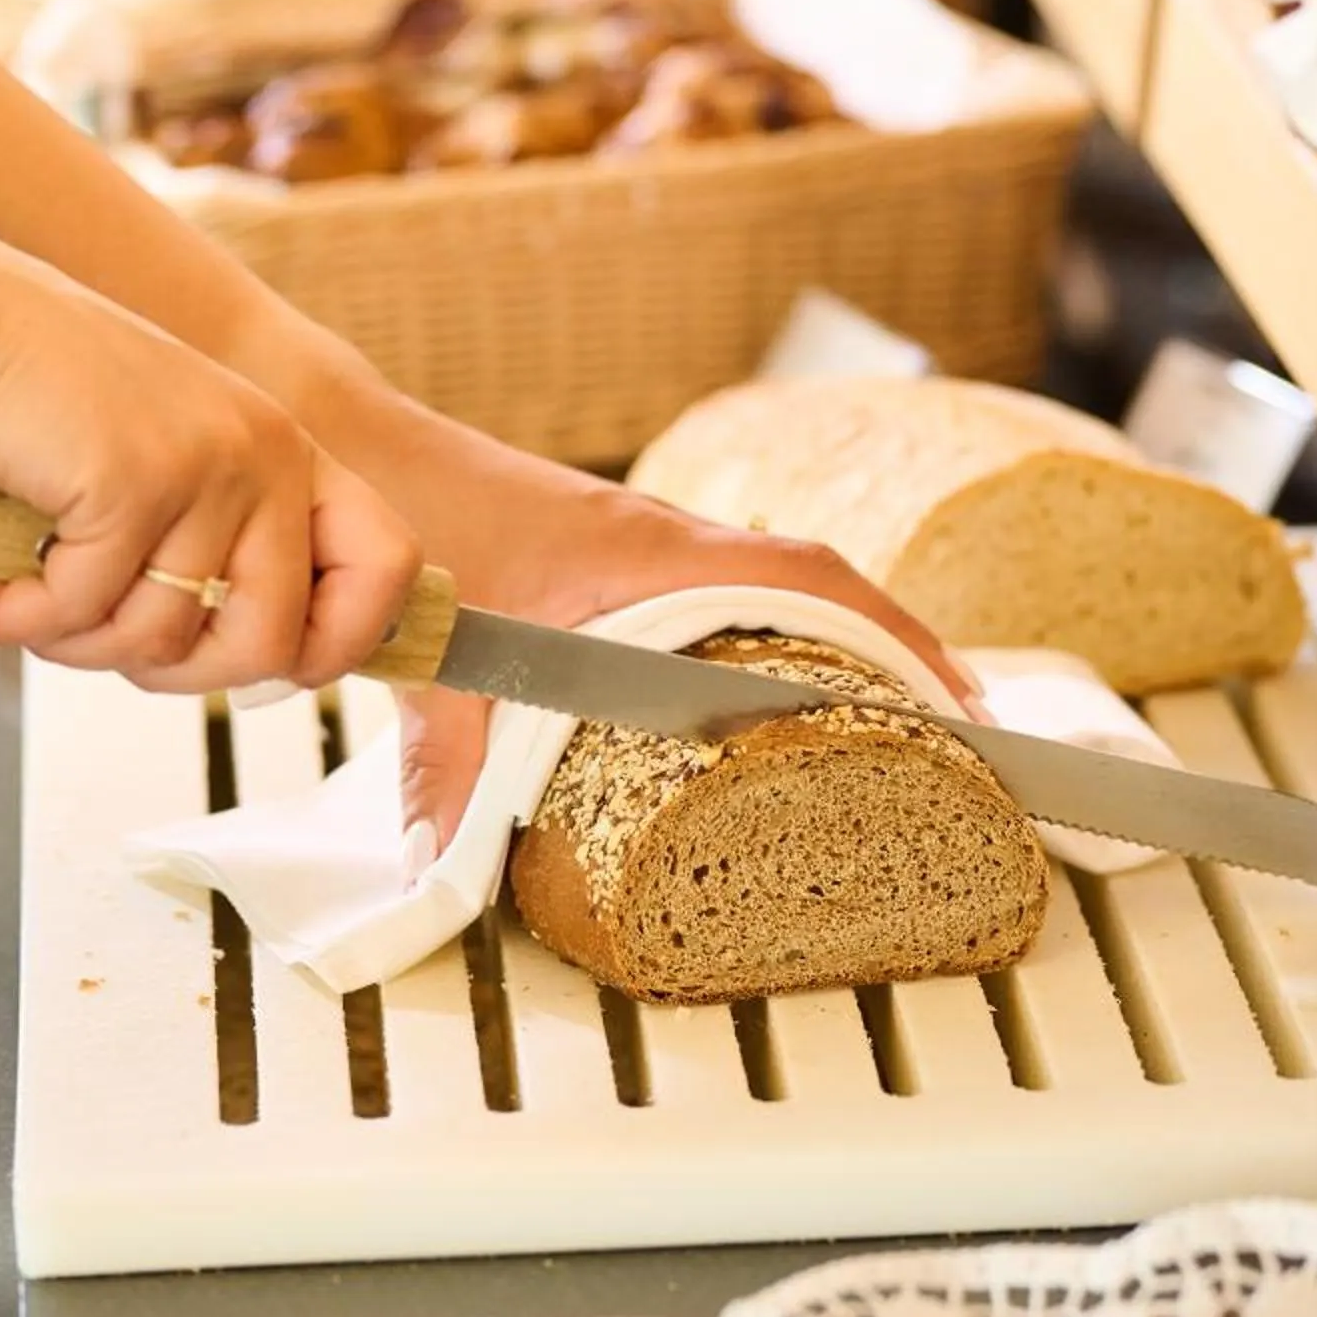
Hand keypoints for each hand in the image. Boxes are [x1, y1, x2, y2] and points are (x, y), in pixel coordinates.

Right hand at [0, 221, 420, 694]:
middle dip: (177, 676)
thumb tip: (256, 668)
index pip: (389, 565)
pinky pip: (81, 612)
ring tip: (22, 597)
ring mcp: (204, 468)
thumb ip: (218, 551)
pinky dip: (15, 617)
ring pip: (161, 640)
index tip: (279, 668)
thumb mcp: (168, 471)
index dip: (342, 641)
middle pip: (269, 643)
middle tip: (100, 643)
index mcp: (288, 453)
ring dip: (75, 644)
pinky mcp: (130, 483)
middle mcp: (265, 455)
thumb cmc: (46, 403)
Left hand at [393, 448, 978, 868]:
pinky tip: (763, 701)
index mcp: (651, 552)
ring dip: (835, 644)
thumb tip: (443, 866)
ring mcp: (643, 550)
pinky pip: (721, 599)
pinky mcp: (611, 563)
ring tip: (888, 727)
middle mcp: (665, 542)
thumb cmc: (410, 515)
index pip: (809, 578)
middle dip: (894, 653)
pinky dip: (764, 639)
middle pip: (819, 586)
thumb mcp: (435, 654)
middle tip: (952, 738)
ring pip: (774, 590)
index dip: (894, 636)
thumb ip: (445, 762)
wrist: (360, 450)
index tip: (956, 701)